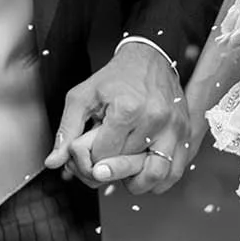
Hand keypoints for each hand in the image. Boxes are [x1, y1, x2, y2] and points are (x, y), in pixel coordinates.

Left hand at [48, 39, 192, 195]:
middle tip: (101, 165)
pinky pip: (174, 172)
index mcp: (127, 109)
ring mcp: (174, 128)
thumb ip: (67, 131)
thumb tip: (54, 162)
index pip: (104, 156)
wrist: (150, 58)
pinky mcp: (185, 133)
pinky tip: (143, 172)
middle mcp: (155, 119)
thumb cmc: (115, 77)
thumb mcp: (83, 97)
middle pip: (126, 167)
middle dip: (109, 170)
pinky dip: (158, 181)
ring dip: (135, 182)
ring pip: (153, 175)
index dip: (90, 159)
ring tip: (124, 171)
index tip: (90, 149)